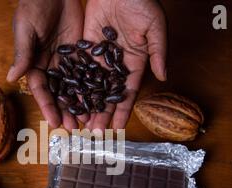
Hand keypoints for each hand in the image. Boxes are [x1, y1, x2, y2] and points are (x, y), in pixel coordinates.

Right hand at [7, 0, 86, 129]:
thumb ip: (23, 54)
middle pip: (58, 93)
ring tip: (88, 121)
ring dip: (80, 104)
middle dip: (66, 111)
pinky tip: (98, 100)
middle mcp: (50, 66)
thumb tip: (13, 78)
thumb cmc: (33, 5)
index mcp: (33, 64)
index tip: (54, 122)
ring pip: (74, 87)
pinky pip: (87, 73)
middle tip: (75, 128)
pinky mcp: (80, 53)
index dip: (47, 106)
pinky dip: (92, 87)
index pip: (41, 90)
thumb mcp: (25, 29)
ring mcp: (66, 61)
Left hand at [83, 0, 166, 129]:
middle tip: (94, 132)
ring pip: (91, 86)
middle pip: (107, 94)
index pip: (127, 92)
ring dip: (86, 104)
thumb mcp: (155, 26)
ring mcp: (99, 56)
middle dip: (101, 113)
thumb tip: (163, 76)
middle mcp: (116, 64)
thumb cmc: (142, 1)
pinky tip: (68, 100)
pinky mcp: (85, 46)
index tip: (117, 129)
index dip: (123, 111)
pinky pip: (79, 69)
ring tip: (79, 122)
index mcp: (134, 62)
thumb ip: (158, 52)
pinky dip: (74, 85)